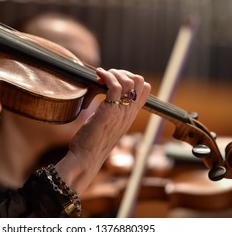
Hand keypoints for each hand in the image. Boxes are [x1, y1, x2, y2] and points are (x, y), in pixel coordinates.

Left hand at [56, 68, 150, 193]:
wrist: (86, 158)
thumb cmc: (92, 143)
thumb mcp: (107, 126)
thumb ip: (111, 114)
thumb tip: (105, 101)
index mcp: (130, 116)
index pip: (144, 90)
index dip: (131, 78)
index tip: (116, 78)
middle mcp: (129, 113)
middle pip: (140, 82)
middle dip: (124, 72)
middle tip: (109, 75)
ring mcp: (121, 112)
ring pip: (129, 81)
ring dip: (114, 72)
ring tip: (102, 74)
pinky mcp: (109, 111)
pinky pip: (114, 86)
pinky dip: (106, 76)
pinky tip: (98, 74)